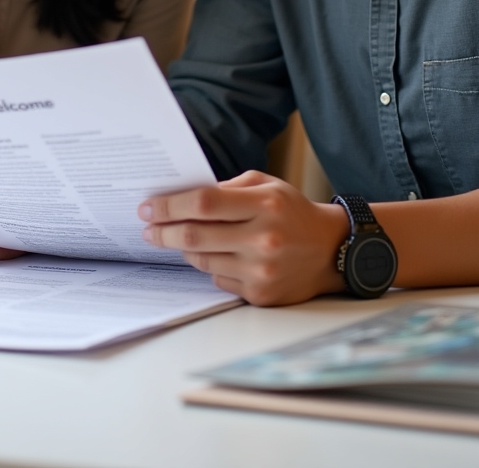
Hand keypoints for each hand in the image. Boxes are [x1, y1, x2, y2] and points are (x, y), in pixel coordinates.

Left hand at [138, 170, 348, 305]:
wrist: (330, 250)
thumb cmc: (291, 211)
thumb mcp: (265, 185)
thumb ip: (226, 188)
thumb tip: (182, 198)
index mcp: (264, 204)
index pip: (203, 203)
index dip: (170, 206)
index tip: (148, 207)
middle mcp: (263, 239)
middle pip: (195, 235)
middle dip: (163, 231)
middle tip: (147, 227)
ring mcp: (261, 270)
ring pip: (201, 259)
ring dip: (184, 248)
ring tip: (179, 238)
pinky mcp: (261, 294)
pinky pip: (218, 278)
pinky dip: (210, 265)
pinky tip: (217, 255)